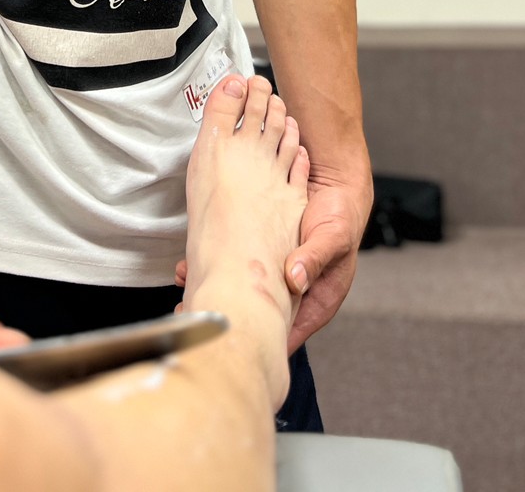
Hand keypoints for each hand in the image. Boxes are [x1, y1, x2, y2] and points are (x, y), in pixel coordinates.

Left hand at [173, 168, 371, 354]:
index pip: (284, 334)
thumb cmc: (340, 215)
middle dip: (226, 315)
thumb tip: (295, 280)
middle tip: (191, 313)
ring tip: (184, 284)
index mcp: (314, 303)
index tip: (227, 336)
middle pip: (256, 318)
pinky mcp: (259, 257)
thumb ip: (316, 257)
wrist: (331, 185)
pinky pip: (235, 268)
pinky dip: (216, 266)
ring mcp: (273, 277)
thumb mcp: (334, 236)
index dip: (256, 338)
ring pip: (241, 293)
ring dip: (215, 288)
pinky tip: (192, 263)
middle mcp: (290, 296)